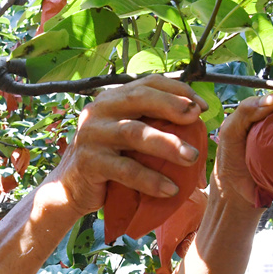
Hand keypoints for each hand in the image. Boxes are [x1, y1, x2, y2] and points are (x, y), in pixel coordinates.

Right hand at [54, 75, 207, 215]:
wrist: (70, 189)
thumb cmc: (108, 161)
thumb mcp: (127, 136)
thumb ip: (151, 123)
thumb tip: (197, 121)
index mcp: (112, 99)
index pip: (147, 83)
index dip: (177, 91)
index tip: (201, 107)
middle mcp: (99, 110)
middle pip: (139, 99)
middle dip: (171, 106)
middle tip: (196, 119)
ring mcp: (92, 135)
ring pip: (134, 133)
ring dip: (167, 144)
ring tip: (192, 157)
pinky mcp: (89, 162)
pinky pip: (126, 169)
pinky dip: (151, 179)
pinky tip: (171, 189)